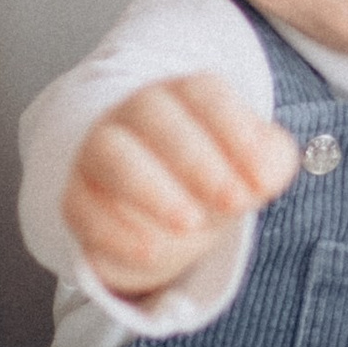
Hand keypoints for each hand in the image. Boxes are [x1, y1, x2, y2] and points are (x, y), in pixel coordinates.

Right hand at [60, 74, 298, 305]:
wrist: (168, 212)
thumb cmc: (216, 176)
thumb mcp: (255, 167)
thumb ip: (270, 163)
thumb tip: (264, 175)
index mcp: (186, 95)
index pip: (204, 94)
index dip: (235, 132)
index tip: (262, 181)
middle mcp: (137, 112)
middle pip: (153, 113)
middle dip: (196, 159)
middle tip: (232, 203)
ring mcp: (100, 150)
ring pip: (109, 152)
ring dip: (150, 187)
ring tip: (190, 224)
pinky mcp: (77, 195)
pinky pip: (83, 206)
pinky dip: (115, 231)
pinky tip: (152, 252)